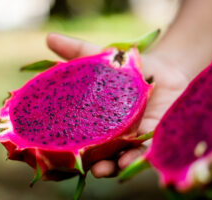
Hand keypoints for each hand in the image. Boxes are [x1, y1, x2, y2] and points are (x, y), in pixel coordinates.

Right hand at [47, 33, 189, 177]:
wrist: (163, 70)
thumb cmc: (127, 69)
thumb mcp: (102, 59)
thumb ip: (77, 52)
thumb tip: (49, 38)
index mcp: (97, 122)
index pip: (83, 140)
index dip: (74, 148)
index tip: (62, 153)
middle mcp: (114, 135)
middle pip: (104, 155)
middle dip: (99, 164)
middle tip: (94, 168)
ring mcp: (135, 139)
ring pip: (126, 157)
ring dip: (121, 164)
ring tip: (117, 166)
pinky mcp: (156, 137)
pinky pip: (150, 150)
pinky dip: (145, 155)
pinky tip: (140, 157)